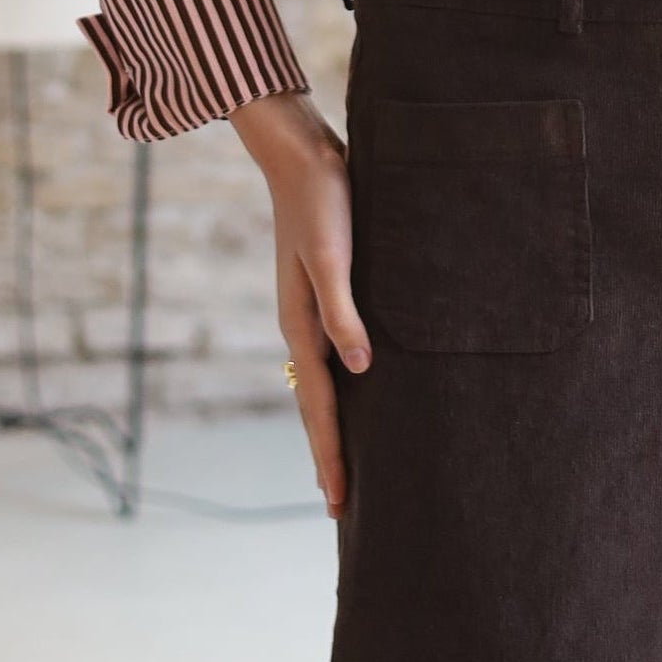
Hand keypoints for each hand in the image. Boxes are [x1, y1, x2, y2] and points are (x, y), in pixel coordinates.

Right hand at [230, 90, 371, 519]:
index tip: (338, 504)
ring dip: (333, 425)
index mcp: (300, 325)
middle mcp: (302, 326)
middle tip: (340, 507)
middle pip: (316, 406)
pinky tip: (356, 389)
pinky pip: (332, 355)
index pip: (318, 407)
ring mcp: (311, 311)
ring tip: (346, 463)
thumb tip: (360, 369)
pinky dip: (341, 386)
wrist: (303, 154)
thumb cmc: (322, 201)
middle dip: (328, 455)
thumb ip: (343, 311)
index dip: (331, 455)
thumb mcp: (334, 254)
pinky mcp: (325, 291)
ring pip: (322, 384)